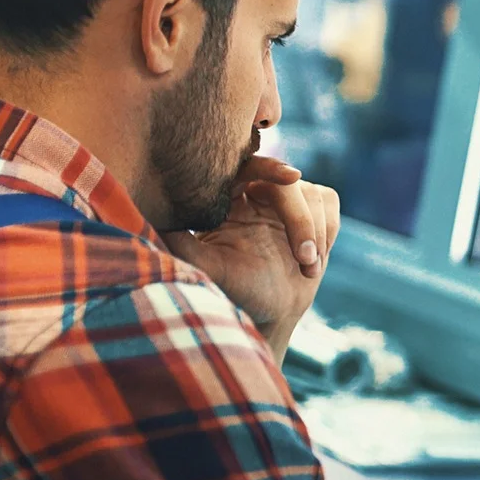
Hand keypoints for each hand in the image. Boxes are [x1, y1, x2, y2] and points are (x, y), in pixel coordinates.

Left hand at [163, 157, 340, 361]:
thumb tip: (150, 213)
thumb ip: (180, 239)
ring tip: (307, 268)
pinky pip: (329, 204)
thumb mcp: (203, 266)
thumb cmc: (234, 291)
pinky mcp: (315, 213)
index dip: (270, 165)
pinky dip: (328, 230)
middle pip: (287, 183)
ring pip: (311, 194)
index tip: (290, 175)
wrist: (270, 313)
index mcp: (228, 198)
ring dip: (314, 233)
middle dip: (300, 217)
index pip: (249, 166)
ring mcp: (288, 203)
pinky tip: (315, 261)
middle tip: (305, 252)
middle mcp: (258, 195)